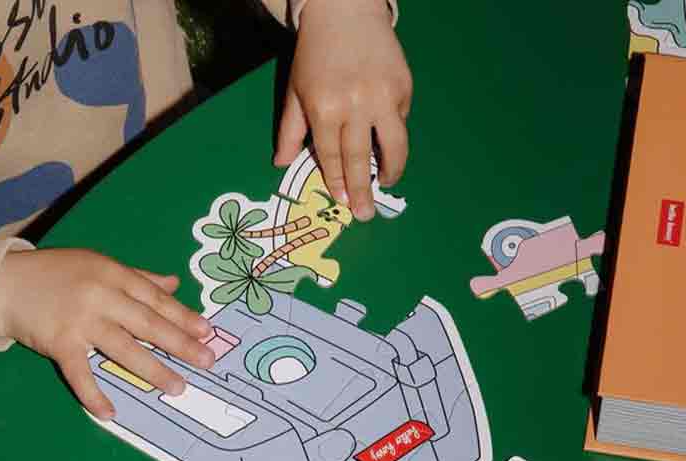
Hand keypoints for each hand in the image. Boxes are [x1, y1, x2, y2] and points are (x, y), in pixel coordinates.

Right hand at [0, 248, 214, 418]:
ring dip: (153, 370)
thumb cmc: (56, 275)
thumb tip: (174, 283)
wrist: (3, 283)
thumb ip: (137, 277)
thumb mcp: (98, 266)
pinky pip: (80, 374)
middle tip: (207, 361)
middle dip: (180, 343)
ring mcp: (80, 320)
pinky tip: (110, 413)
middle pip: (147, 323)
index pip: (155, 298)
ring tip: (177, 387)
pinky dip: (93, 395)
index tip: (207, 332)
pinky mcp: (58, 343)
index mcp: (113, 274)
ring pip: (124, 348)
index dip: (183, 316)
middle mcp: (100, 296)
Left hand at [274, 0, 411, 221]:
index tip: (343, 203)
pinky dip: (395, 136)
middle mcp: (356, 105)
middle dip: (362, 191)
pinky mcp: (403, 87)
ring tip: (386, 183)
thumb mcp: (296, 91)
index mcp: (325, 109)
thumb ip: (290, 131)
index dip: (337, 182)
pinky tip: (387, 142)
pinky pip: (401, 122)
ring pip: (393, 146)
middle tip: (366, 214)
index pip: (332, 157)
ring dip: (391, 170)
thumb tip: (281, 164)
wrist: (345, 10)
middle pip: (359, 159)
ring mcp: (384, 96)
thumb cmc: (315, 54)